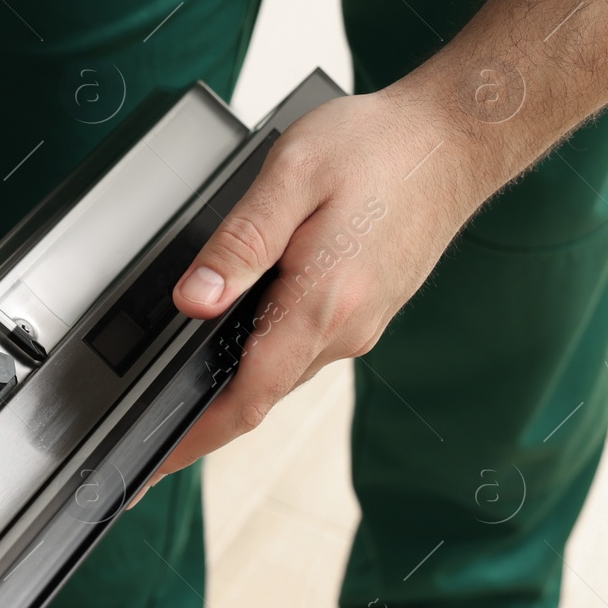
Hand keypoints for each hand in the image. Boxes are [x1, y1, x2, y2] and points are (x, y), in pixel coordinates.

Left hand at [129, 86, 493, 503]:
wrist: (456, 140)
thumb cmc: (378, 148)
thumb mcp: (291, 177)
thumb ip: (239, 244)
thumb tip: (194, 302)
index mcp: (322, 302)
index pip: (247, 397)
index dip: (195, 438)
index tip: (154, 466)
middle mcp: (345, 328)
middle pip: (259, 392)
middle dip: (204, 419)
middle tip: (151, 432)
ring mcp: (359, 324)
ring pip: (281, 371)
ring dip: (234, 386)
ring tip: (181, 389)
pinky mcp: (364, 311)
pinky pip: (303, 348)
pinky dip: (262, 356)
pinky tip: (236, 338)